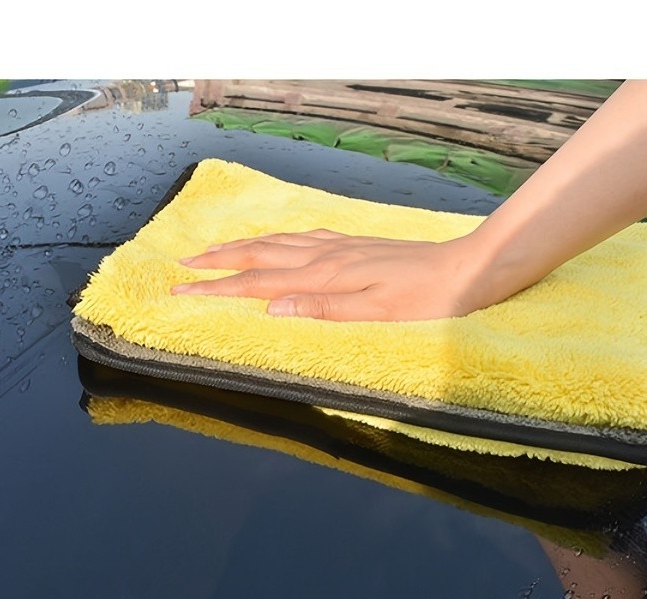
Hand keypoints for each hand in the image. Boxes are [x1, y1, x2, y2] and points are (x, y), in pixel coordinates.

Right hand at [172, 229, 508, 321]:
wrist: (466, 269)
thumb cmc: (425, 299)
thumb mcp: (375, 313)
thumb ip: (322, 309)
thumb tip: (270, 308)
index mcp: (323, 277)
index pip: (257, 284)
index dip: (216, 288)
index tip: (180, 289)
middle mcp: (324, 257)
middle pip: (258, 257)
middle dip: (216, 262)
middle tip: (181, 264)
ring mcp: (338, 247)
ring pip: (276, 243)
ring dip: (240, 247)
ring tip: (214, 250)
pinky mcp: (352, 245)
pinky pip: (301, 237)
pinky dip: (275, 238)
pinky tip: (274, 240)